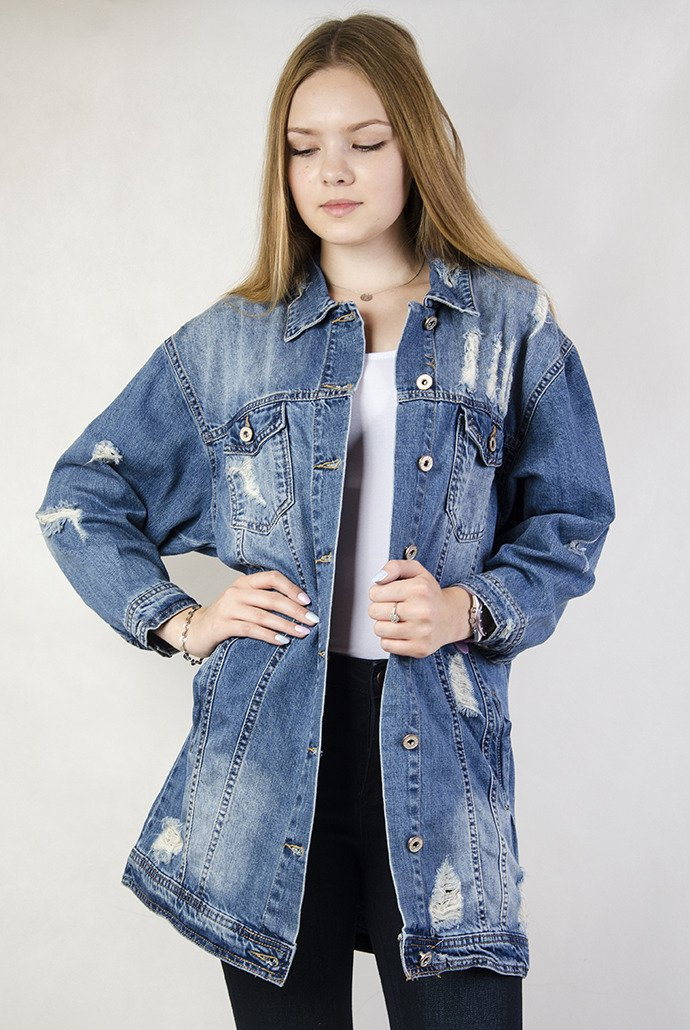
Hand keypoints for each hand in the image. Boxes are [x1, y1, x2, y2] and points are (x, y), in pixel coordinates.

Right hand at [153, 570, 318, 656]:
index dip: (292, 588)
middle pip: (272, 598)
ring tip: (302, 633)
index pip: (272, 578)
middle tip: (312, 620)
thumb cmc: (226, 618)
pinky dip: (269, 636)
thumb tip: (301, 608)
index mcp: (244, 582)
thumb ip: (264, 601)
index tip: (308, 601)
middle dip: (295, 610)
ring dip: (286, 625)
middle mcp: (236, 592)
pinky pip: (251, 629)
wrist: (193, 630)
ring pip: (263, 615)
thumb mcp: (244, 603)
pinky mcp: (223, 625)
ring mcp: (228, 608)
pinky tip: (282, 641)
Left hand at [367, 559, 471, 658]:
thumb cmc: (429, 594)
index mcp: (419, 588)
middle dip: (379, 609)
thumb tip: (378, 579)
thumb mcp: (416, 571)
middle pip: (374, 611)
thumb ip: (394, 567)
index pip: (375, 593)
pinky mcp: (420, 648)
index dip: (378, 593)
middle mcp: (422, 610)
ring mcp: (422, 632)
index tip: (389, 595)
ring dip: (383, 625)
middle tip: (393, 607)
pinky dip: (389, 639)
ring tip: (396, 620)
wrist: (451, 617)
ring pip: (379, 629)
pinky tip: (401, 632)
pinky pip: (386, 645)